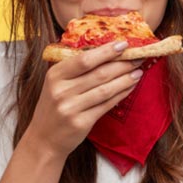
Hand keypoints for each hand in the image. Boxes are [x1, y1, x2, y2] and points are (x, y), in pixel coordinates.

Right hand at [24, 41, 143, 157]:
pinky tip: (130, 87)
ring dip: (125, 79)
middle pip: (99, 73)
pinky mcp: (81, 122)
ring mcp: (71, 107)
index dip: (106, 51)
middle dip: (122, 64)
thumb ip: (75, 69)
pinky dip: (121, 94)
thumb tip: (107, 52)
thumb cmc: (54, 107)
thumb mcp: (56, 84)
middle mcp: (61, 90)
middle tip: (138, 57)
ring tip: (139, 72)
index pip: (84, 59)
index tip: (124, 44)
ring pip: (105, 89)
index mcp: (55, 75)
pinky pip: (107, 105)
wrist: (44, 139)